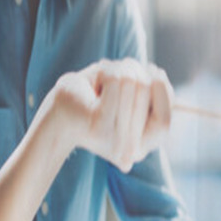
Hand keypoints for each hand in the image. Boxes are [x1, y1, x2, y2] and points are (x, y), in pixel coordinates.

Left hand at [38, 58, 172, 172]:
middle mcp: (132, 151)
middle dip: (134, 71)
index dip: (164, 91)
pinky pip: (116, 81)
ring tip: (101, 82)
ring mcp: (118, 138)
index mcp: (141, 148)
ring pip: (133, 81)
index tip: (154, 71)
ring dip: (116, 70)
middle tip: (115, 72)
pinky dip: (104, 72)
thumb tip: (158, 76)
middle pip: (149, 91)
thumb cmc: (90, 107)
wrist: (55, 118)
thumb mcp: (121, 100)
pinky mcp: (101, 123)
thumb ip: (145, 93)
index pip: (165, 121)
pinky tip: (92, 84)